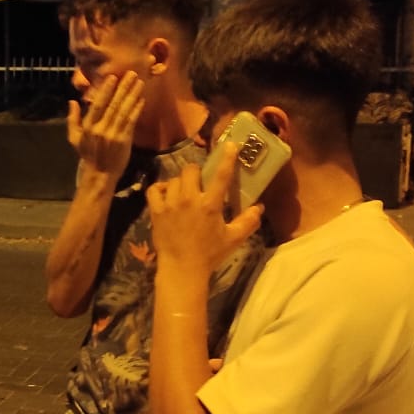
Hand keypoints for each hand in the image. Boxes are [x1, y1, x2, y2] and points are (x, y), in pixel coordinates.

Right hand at [67, 72, 144, 180]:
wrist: (100, 174)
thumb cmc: (88, 155)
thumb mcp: (75, 138)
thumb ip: (73, 119)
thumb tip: (72, 102)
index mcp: (88, 126)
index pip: (98, 104)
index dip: (106, 90)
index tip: (113, 77)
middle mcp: (100, 129)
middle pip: (113, 104)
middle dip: (123, 88)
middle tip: (131, 74)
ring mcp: (113, 134)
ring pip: (124, 111)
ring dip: (132, 95)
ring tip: (139, 83)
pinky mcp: (124, 140)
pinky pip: (131, 121)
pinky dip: (136, 109)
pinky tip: (141, 99)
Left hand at [147, 141, 262, 275]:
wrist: (182, 268)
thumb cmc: (210, 254)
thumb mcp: (233, 239)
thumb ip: (248, 222)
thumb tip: (259, 208)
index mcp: (210, 204)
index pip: (221, 175)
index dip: (226, 158)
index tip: (230, 145)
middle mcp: (189, 199)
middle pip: (190, 170)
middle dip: (196, 172)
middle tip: (199, 181)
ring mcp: (170, 204)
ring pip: (173, 180)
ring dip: (180, 183)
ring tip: (184, 192)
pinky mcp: (156, 211)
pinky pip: (154, 190)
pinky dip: (160, 189)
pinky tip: (166, 194)